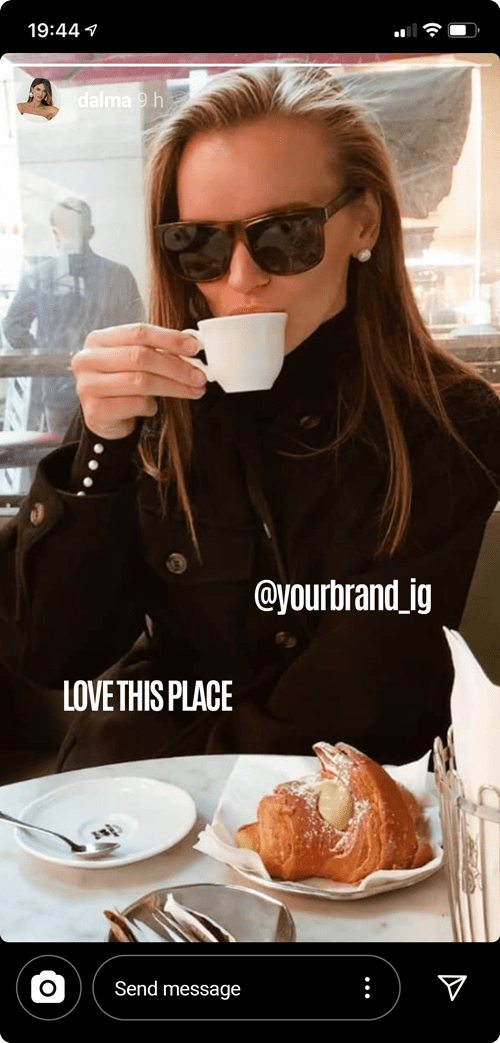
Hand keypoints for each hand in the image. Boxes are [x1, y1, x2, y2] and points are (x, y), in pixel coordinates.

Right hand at [71, 323, 205, 439]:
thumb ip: (157, 351)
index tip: (194, 348)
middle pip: (140, 357)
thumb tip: (192, 348)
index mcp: (98, 339)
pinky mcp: (94, 411)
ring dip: (173, 387)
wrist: (103, 418)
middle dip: (176, 367)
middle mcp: (88, 359)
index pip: (138, 333)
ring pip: (141, 382)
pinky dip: (151, 407)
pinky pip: (135, 405)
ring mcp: (88, 386)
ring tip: (192, 391)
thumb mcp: (135, 362)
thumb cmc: (122, 385)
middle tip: (199, 376)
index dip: (169, 339)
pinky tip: (152, 407)